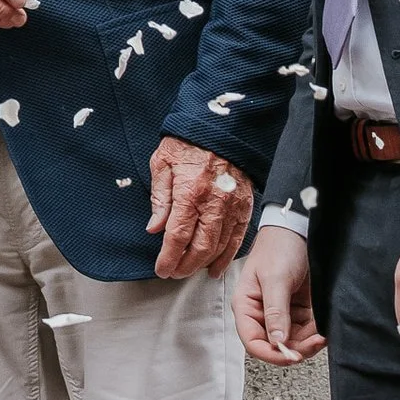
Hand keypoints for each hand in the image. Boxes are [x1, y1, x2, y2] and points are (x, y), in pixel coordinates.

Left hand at [149, 135, 254, 279]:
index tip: (161, 269)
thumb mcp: (162, 163)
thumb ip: (159, 197)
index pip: (177, 236)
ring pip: (219, 246)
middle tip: (173, 273)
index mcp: (190, 192)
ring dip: (203, 264)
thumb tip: (154, 228)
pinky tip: (216, 267)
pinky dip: (227, 256)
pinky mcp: (245, 206)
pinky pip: (238, 238)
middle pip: (200, 247)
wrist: (221, 126)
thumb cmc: (187, 142)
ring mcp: (233, 206)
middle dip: (185, 266)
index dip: (169, 257)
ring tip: (189, 271)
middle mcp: (214, 203)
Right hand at [234, 222, 325, 362]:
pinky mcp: (298, 310)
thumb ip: (276, 311)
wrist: (298, 230)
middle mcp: (262, 313)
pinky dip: (316, 332)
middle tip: (314, 342)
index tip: (291, 356)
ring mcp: (282, 313)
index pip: (253, 342)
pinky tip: (324, 327)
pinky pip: (307, 331)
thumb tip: (277, 342)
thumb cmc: (278, 248)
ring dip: (309, 341)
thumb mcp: (275, 279)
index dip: (271, 354)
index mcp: (247, 306)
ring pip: (294, 341)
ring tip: (322, 332)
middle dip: (296, 348)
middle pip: (276, 345)